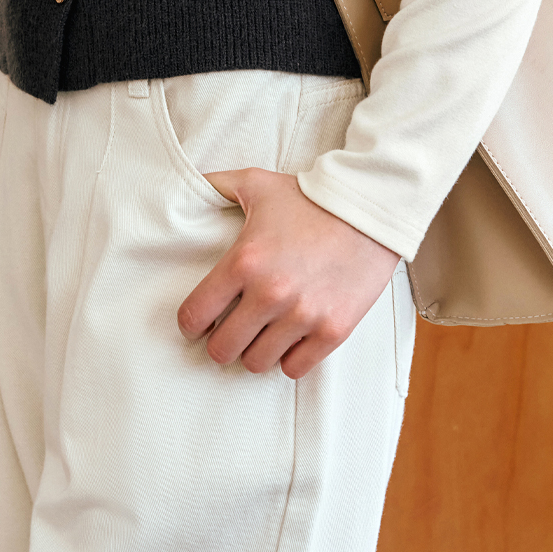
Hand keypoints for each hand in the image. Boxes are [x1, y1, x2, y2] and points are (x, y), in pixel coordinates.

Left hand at [176, 168, 400, 379]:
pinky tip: (290, 338)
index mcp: (244, 261)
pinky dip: (289, 358)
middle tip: (229, 331)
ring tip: (260, 334)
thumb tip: (184, 185)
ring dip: (254, 351)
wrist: (368, 208)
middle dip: (221, 343)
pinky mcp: (333, 330)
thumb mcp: (256, 182)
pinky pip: (295, 368)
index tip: (198, 322)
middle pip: (223, 349)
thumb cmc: (309, 196)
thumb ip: (215, 185)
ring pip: (257, 364)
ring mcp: (303, 316)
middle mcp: (270, 293)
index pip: (195, 314)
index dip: (190, 323)